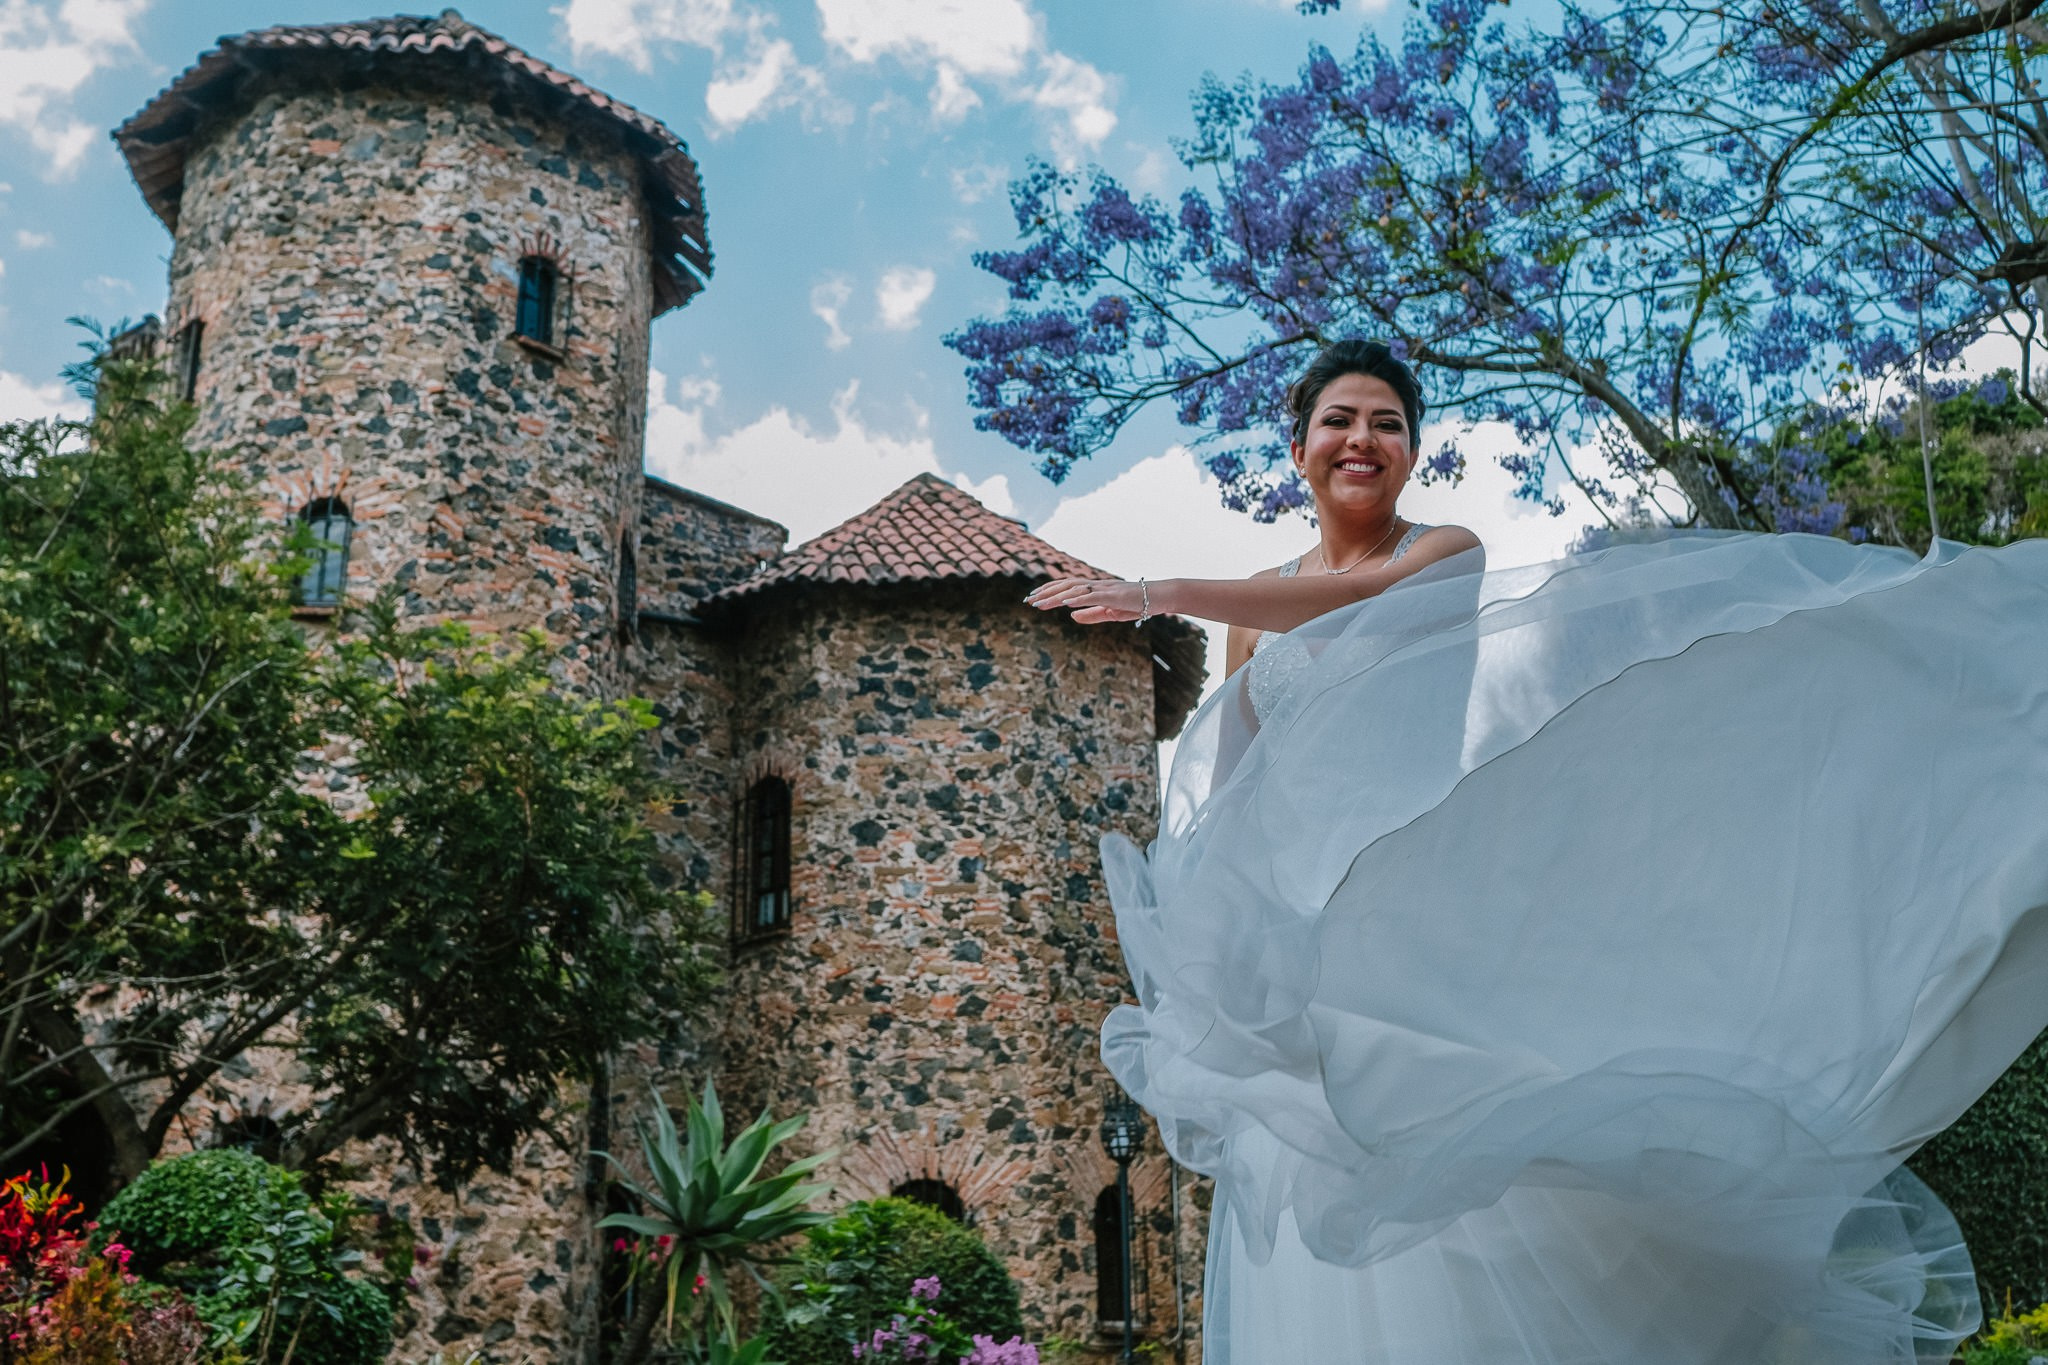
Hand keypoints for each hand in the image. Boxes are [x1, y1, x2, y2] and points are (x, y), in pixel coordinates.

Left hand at [1026, 577, 1146, 623]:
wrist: (1159, 597)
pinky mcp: (1114, 595)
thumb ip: (1091, 614)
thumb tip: (1071, 616)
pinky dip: (1077, 598)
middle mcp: (1097, 586)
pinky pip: (1092, 596)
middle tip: (1028, 600)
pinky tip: (1064, 602)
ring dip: (1055, 595)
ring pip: (1074, 589)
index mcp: (1095, 589)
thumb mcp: (1111, 613)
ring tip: (1039, 602)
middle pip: (1066, 585)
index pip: (1067, 587)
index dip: (1050, 591)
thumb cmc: (1137, 603)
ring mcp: (1105, 589)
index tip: (1034, 598)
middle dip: (1046, 592)